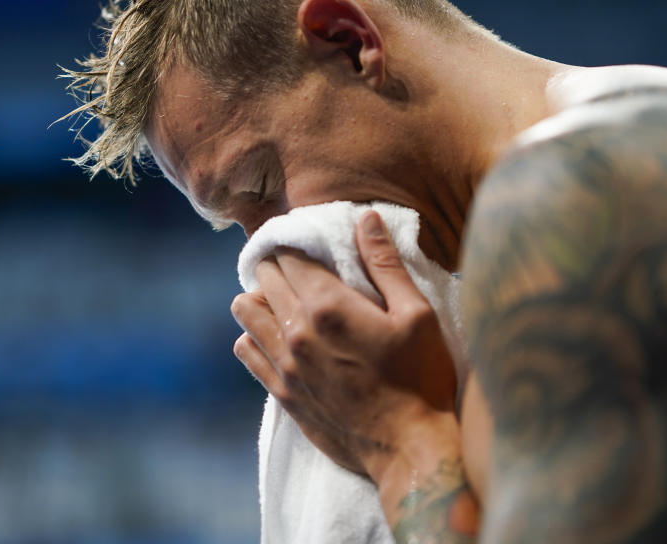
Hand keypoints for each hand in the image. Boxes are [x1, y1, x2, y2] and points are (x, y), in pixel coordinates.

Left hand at [231, 210, 459, 481]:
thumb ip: (385, 263)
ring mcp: (284, 366)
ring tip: (284, 299)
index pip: (290, 256)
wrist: (409, 450)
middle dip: (277, 265)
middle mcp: (297, 333)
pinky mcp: (282, 393)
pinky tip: (277, 335)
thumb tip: (364, 217)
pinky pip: (246, 350)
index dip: (295, 242)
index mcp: (329, 307)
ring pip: (245, 312)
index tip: (305, 241)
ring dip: (260, 297)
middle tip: (299, 267)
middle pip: (264, 279)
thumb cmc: (422, 379)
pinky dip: (254, 335)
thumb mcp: (417, 314)